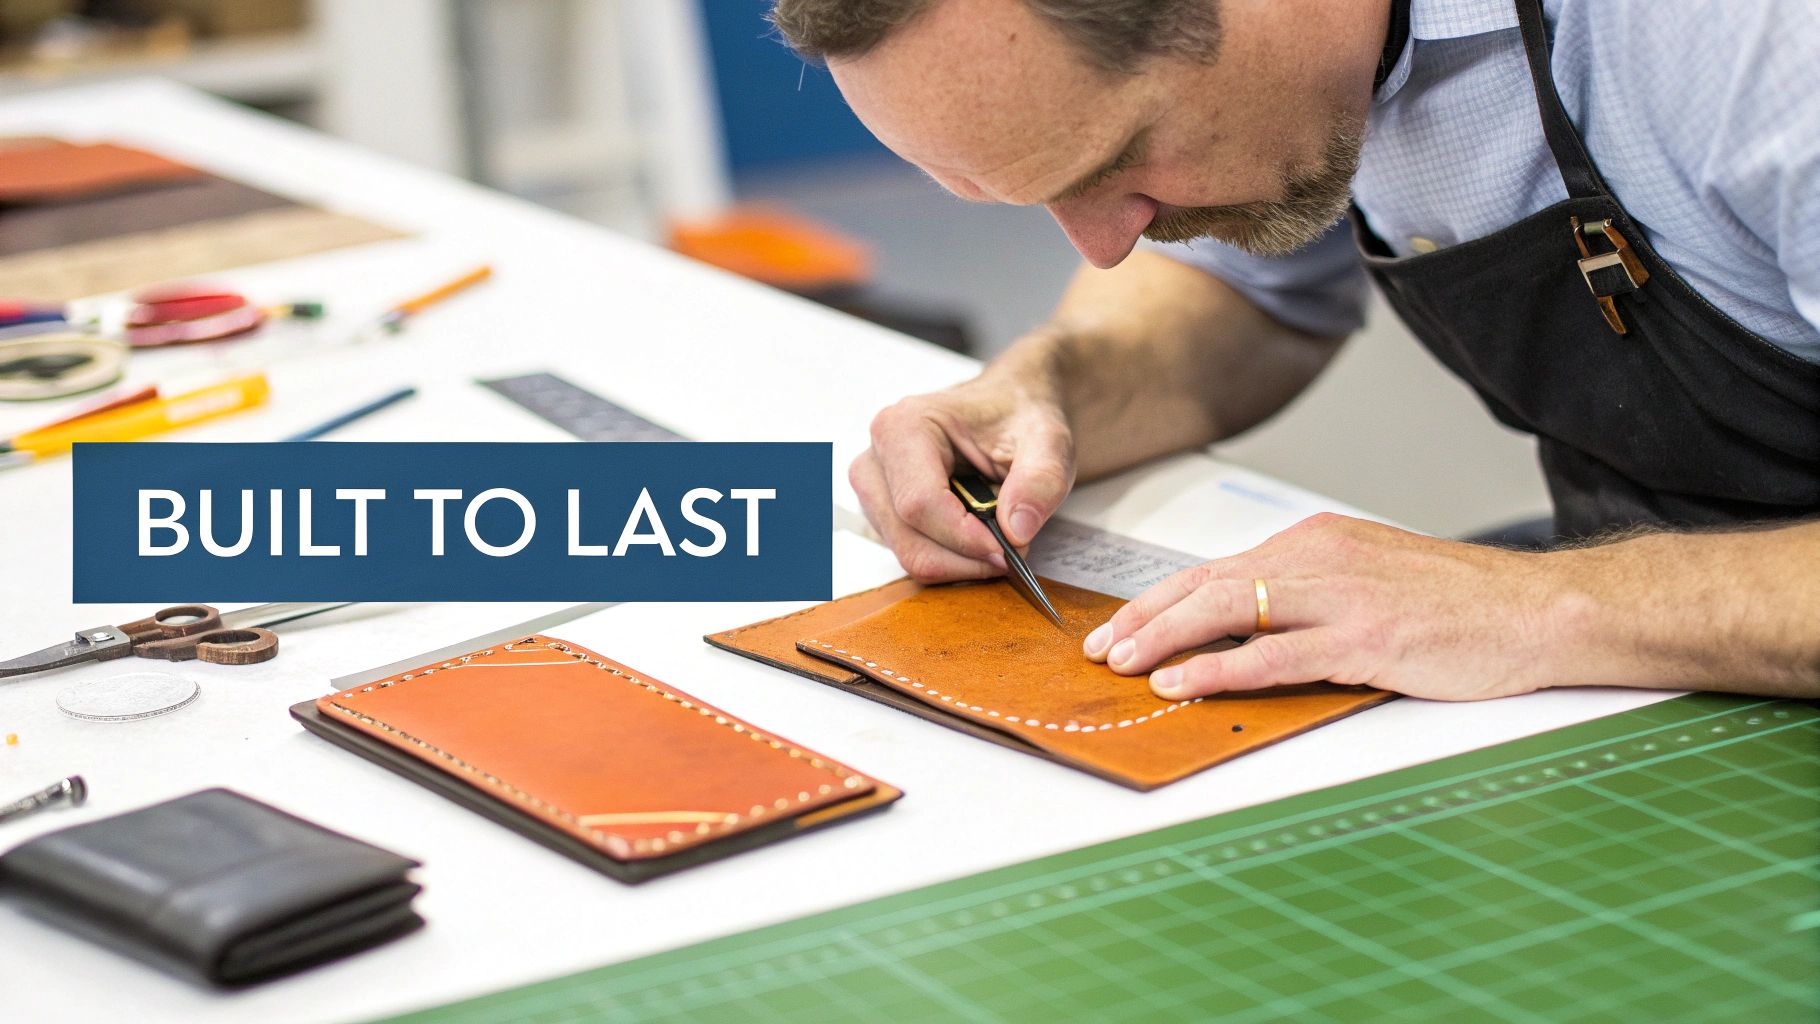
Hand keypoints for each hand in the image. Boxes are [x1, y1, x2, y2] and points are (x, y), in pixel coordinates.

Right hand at [851, 364, 1075, 581]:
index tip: (1009, 549)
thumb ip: (1041, 480)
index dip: (966, 538)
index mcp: (904, 426)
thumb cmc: (1018, 415)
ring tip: (999, 536)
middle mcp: (877, 458)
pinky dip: (951, 560)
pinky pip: (912, 554)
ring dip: (960, 562)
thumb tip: (1016, 531)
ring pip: (909, 554)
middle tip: (1012, 550)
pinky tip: (979, 537)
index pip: (921, 504)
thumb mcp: (1048, 439)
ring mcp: (875, 489)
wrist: (1007, 405)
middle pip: (909, 539)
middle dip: (966, 558)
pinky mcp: (884, 512)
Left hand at [1082, 513, 1570, 701]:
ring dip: (1164, 638)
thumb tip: (1246, 629)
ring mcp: (1343, 597)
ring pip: (1229, 610)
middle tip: (1102, 648)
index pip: (1217, 569)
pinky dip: (1218, 667)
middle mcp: (1321, 558)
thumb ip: (1311, 596)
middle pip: (1208, 583)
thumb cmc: (1460, 604)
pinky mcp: (1367, 639)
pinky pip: (1274, 654)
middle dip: (1144, 617)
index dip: (1160, 599)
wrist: (1539, 609)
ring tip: (1124, 665)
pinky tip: (1182, 682)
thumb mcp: (1371, 580)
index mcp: (1318, 542)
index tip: (1120, 626)